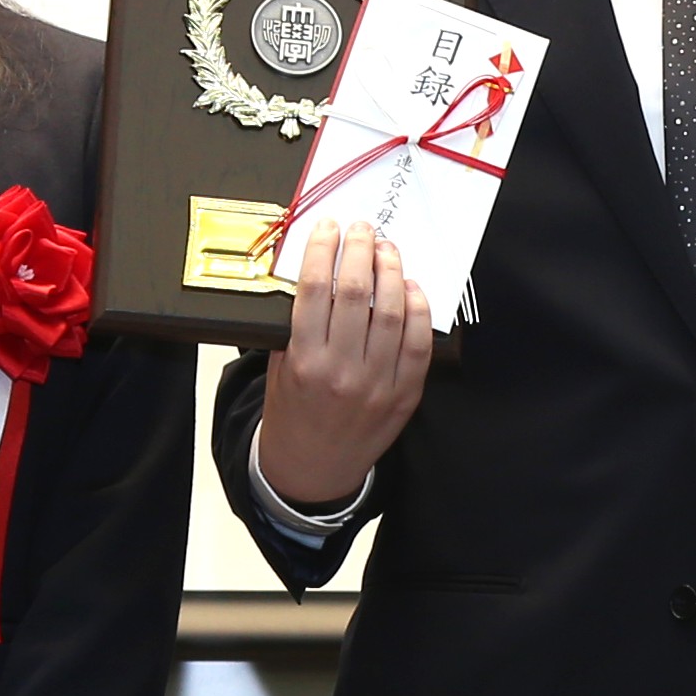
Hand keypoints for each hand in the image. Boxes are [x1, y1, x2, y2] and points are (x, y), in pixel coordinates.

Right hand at [257, 219, 431, 505]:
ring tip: (387, 250)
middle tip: (362, 229)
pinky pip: (418, 344)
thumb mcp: (277, 368)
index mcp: (303, 361)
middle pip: (356, 293)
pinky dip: (418, 311)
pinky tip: (411, 288)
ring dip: (391, 272)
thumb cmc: (292, 411)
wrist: (313, 468)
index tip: (328, 226)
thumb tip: (316, 270)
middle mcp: (341, 371)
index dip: (324, 250)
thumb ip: (293, 325)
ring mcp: (377, 384)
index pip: (315, 289)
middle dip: (360, 251)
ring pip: (391, 313)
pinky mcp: (404, 395)